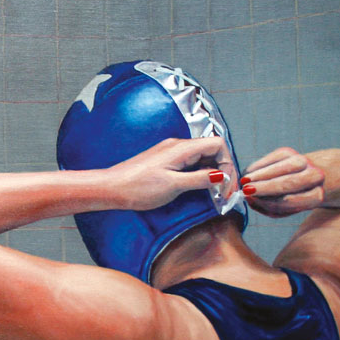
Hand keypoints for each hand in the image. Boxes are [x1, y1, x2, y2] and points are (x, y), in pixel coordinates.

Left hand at [108, 137, 229, 211]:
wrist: (111, 188)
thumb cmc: (137, 187)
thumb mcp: (173, 185)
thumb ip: (199, 179)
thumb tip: (221, 176)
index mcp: (182, 148)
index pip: (218, 145)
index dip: (228, 163)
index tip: (228, 185)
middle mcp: (178, 146)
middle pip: (212, 151)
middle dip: (223, 170)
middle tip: (225, 193)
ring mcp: (171, 153)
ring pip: (202, 158)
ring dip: (212, 174)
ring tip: (216, 194)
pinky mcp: (165, 162)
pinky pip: (190, 163)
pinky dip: (200, 174)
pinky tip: (200, 188)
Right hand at [240, 147, 325, 216]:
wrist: (324, 173)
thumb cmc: (299, 196)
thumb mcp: (291, 208)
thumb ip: (271, 207)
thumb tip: (248, 198)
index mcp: (316, 196)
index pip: (291, 200)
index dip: (270, 200)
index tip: (251, 200)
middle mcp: (313, 176)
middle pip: (287, 183)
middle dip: (264, 187)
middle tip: (244, 190)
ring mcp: (303, 161)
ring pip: (280, 168)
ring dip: (259, 175)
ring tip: (243, 181)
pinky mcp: (290, 151)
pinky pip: (272, 158)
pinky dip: (258, 166)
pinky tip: (248, 174)